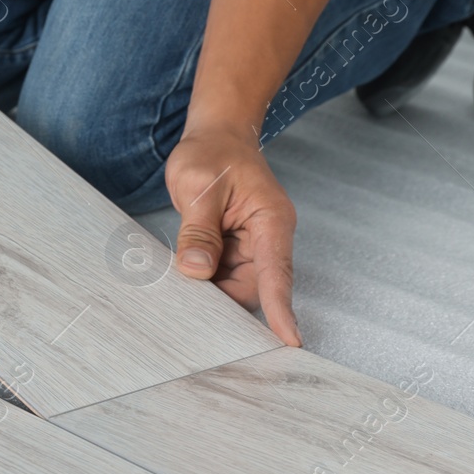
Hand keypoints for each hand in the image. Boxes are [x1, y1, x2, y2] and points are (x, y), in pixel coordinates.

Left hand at [165, 123, 300, 345]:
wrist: (215, 134)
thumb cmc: (212, 152)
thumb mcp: (199, 187)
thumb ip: (198, 230)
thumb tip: (197, 270)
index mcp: (271, 220)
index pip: (277, 272)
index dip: (281, 309)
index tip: (289, 339)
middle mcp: (267, 237)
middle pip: (254, 287)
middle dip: (226, 299)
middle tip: (191, 304)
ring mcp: (251, 244)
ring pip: (236, 285)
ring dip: (212, 288)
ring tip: (183, 280)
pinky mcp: (235, 247)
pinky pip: (224, 274)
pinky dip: (206, 277)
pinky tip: (187, 271)